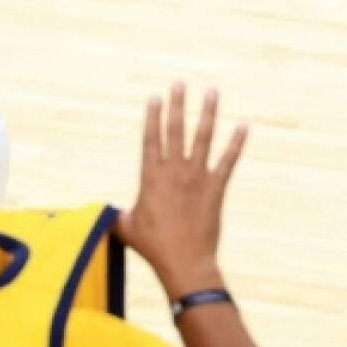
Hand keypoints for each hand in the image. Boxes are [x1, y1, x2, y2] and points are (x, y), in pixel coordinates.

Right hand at [116, 84, 246, 300]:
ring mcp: (197, 178)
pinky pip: (228, 161)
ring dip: (208, 113)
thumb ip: (117, 215)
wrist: (185, 263)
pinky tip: (243, 126)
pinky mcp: (216, 189)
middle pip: (175, 130)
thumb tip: (103, 216)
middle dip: (177, 104)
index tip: (154, 96)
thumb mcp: (126, 227)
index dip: (153, 116)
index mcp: (151, 177)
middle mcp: (174, 172)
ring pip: (203, 138)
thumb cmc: (153, 247)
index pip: (151, 139)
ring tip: (212, 92)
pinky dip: (236, 144)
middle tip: (179, 83)